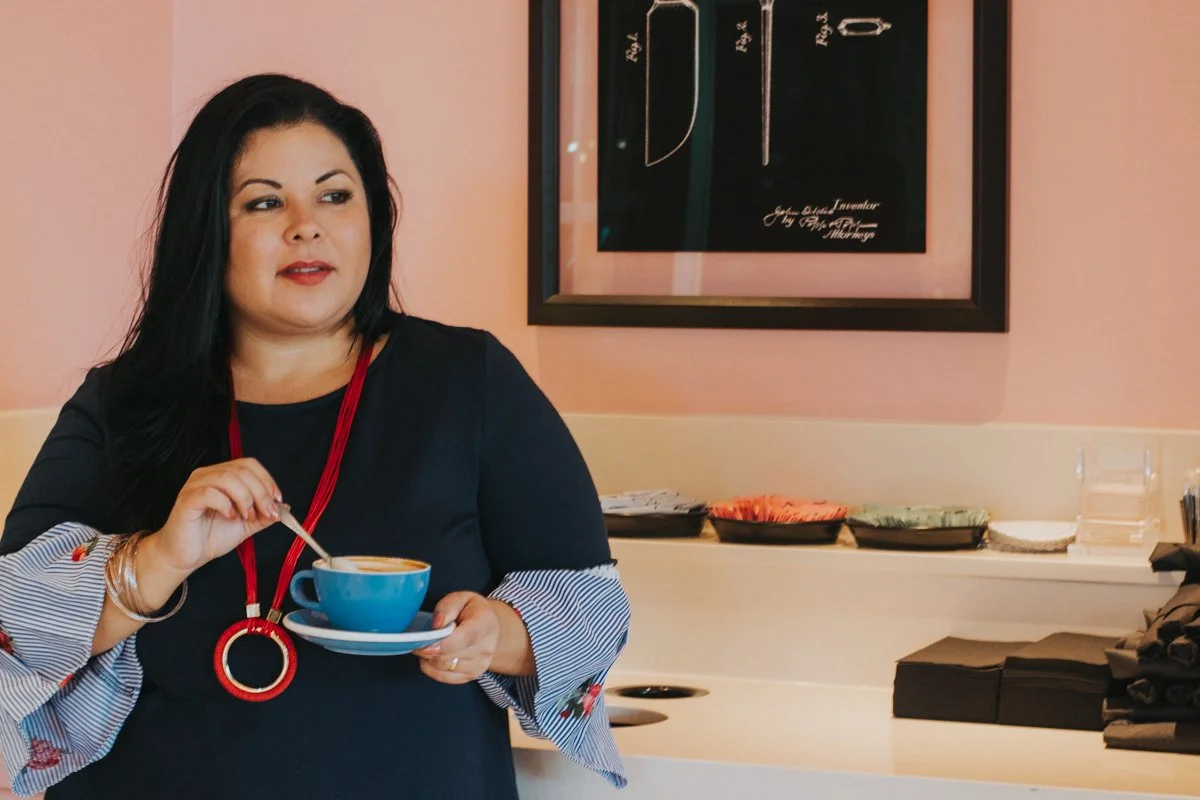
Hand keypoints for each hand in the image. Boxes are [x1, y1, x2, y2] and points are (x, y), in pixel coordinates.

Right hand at [146, 458, 281, 576]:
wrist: (187, 556)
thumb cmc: (211, 537)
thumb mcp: (246, 525)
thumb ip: (264, 515)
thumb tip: (285, 507)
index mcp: (221, 476)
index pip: (249, 464)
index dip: (267, 480)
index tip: (277, 501)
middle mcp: (207, 475)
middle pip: (241, 470)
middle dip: (260, 492)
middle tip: (266, 513)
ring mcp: (194, 486)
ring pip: (227, 478)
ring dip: (245, 498)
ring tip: (247, 516)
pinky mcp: (186, 501)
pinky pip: (209, 493)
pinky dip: (226, 504)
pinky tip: (231, 516)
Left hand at [413, 593, 500, 683]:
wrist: (490, 628)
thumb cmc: (473, 611)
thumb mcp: (461, 598)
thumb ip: (448, 608)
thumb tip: (437, 625)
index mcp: (485, 624)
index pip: (464, 639)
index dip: (442, 644)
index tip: (424, 645)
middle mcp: (486, 648)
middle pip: (449, 657)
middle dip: (429, 649)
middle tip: (422, 638)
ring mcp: (480, 665)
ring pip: (443, 668)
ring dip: (430, 658)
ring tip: (431, 644)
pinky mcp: (471, 676)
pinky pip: (443, 677)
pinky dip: (432, 668)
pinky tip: (433, 656)